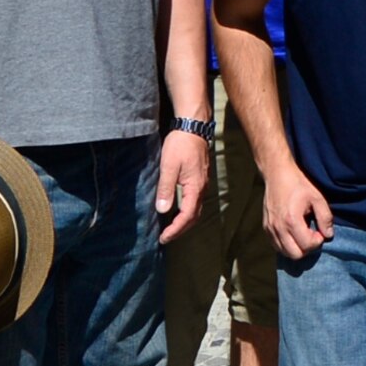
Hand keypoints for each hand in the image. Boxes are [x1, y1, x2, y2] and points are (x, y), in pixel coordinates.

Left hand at [154, 130, 209, 244]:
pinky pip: (195, 201)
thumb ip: (166, 189)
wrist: (193, 128)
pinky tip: (176, 209)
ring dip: (184, 221)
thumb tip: (163, 210)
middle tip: (166, 237)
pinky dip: (186, 211)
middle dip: (180, 230)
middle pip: (194, 217)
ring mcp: (202, 184)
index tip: (164, 238)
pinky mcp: (199, 179)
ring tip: (170, 227)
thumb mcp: (169, 166)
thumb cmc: (180, 145)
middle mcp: (202, 189)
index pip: (187, 216)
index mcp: (195, 188)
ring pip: (196, 210)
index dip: (175, 229)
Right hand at [262, 159, 332, 258]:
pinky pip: (276, 246)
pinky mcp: (266, 228)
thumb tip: (329, 234)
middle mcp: (278, 228)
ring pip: (284, 252)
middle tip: (312, 234)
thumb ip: (325, 218)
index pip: (307, 245)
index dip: (317, 241)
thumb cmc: (298, 184)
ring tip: (303, 233)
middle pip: (295, 255)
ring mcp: (270, 229)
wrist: (277, 174)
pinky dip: (286, 245)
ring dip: (297, 247)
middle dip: (307, 248)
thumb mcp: (317, 198)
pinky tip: (293, 233)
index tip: (319, 230)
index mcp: (291, 220)